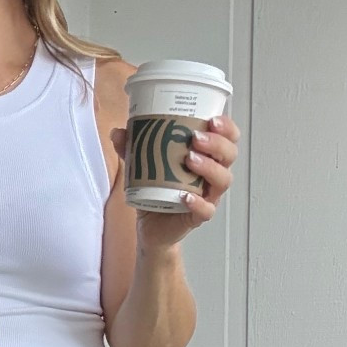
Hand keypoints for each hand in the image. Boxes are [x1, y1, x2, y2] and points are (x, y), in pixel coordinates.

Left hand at [110, 112, 240, 248]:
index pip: (228, 138)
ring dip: (210, 167)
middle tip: (196, 137)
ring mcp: (208, 196)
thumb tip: (117, 133)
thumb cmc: (156, 190)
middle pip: (229, 155)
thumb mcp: (142, 165)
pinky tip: (186, 196)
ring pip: (222, 180)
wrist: (151, 226)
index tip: (213, 120)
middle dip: (217, 143)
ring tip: (190, 159)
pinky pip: (206, 210)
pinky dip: (198, 202)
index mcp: (206, 157)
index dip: (227, 128)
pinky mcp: (197, 216)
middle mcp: (212, 175)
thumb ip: (131, 148)